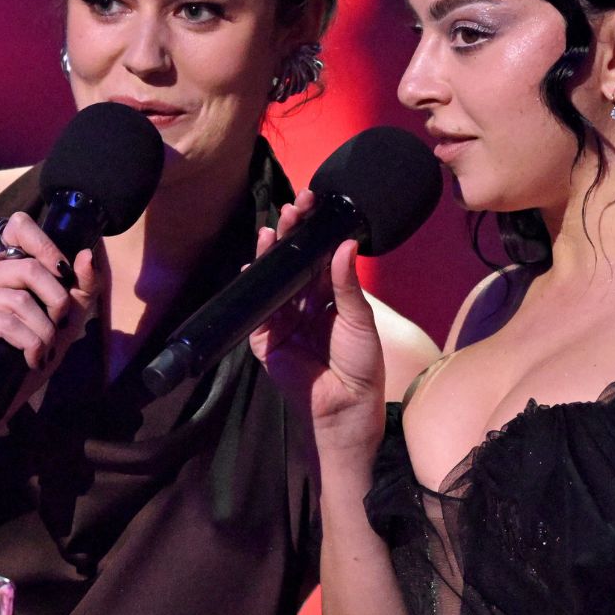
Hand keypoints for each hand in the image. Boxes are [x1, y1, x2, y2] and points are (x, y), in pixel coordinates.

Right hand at [0, 211, 99, 424]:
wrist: (3, 394)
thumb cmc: (31, 352)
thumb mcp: (67, 318)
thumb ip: (82, 286)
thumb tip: (87, 255)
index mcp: (3, 265)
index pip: (18, 226)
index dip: (46, 247)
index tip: (62, 275)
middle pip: (29, 268)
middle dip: (56, 302)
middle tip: (57, 326)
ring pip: (19, 300)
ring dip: (43, 331)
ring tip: (43, 348)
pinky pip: (6, 323)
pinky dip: (29, 344)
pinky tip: (31, 357)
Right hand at [246, 192, 386, 456]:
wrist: (343, 408)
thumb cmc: (360, 366)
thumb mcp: (358, 320)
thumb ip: (346, 284)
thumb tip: (345, 243)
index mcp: (332, 297)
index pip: (321, 257)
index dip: (316, 233)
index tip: (314, 206)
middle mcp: (307, 304)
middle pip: (295, 263)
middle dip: (292, 235)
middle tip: (292, 208)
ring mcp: (284, 319)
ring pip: (274, 280)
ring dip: (271, 254)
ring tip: (271, 229)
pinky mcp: (266, 338)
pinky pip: (257, 309)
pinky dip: (253, 286)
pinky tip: (253, 265)